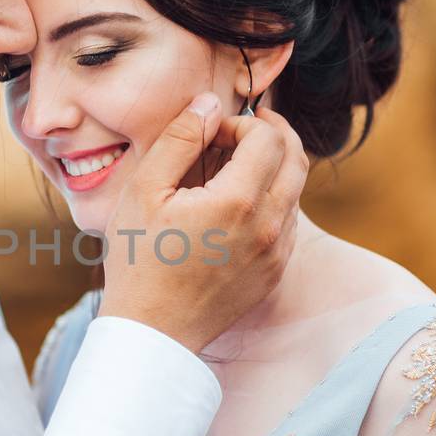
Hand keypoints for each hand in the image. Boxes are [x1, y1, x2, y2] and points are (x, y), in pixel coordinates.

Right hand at [98, 93, 307, 352]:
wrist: (153, 332)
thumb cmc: (139, 260)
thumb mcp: (144, 191)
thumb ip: (179, 139)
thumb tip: (208, 104)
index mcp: (238, 201)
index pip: (268, 136)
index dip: (243, 122)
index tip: (213, 132)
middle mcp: (269, 226)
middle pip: (296, 157)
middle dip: (271, 134)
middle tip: (241, 130)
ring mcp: (277, 252)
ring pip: (296, 190)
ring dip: (273, 167)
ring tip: (235, 166)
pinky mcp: (275, 272)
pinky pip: (288, 223)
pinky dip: (273, 200)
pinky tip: (238, 204)